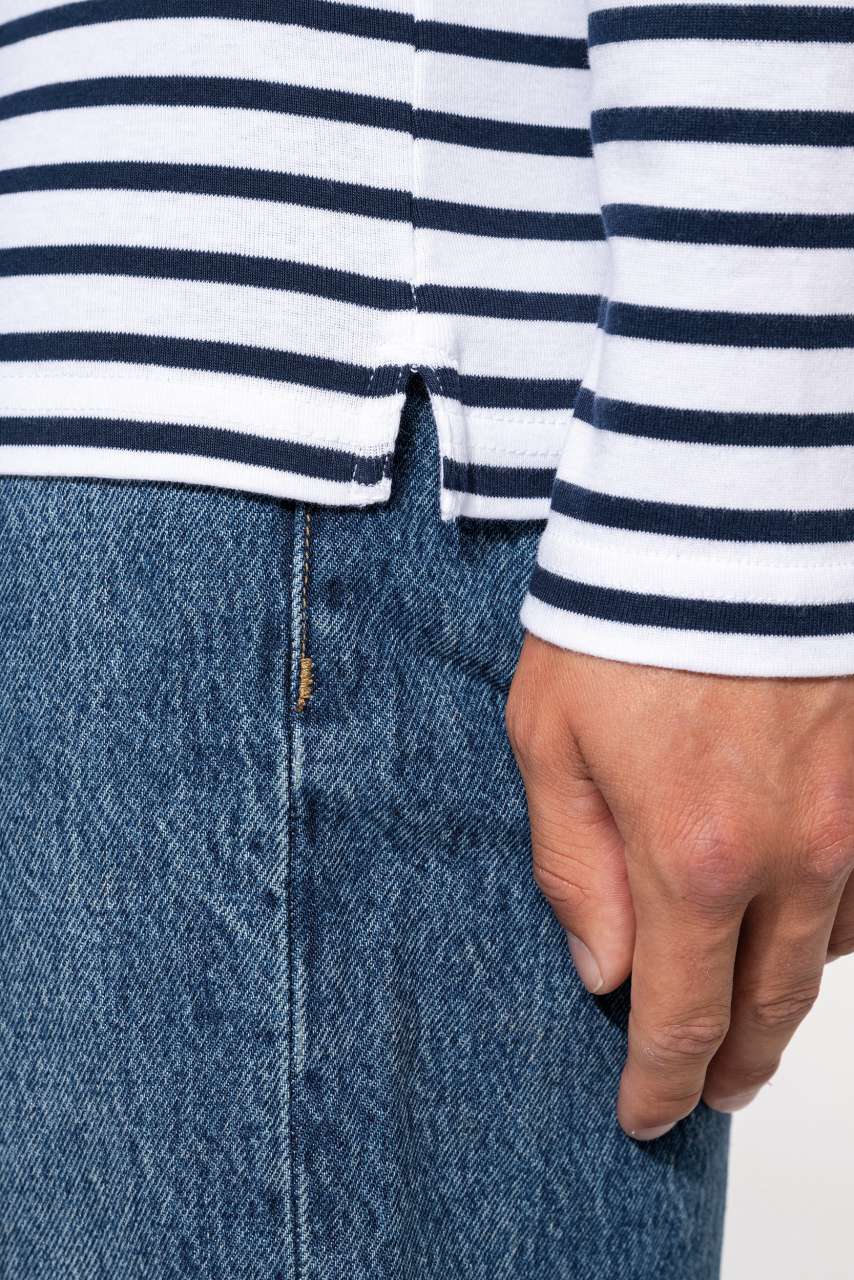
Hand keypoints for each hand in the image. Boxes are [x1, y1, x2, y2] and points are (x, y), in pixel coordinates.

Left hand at [506, 635, 853, 1139]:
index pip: (682, 1015)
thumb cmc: (627, 616)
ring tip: (751, 1025)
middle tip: (712, 1093)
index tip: (645, 1116)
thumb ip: (575, 866)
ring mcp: (853, 820)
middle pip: (771, 1004)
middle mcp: (794, 855)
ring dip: (784, 1001)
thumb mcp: (552, 738)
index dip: (663, 1082)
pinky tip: (802, 933)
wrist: (727, 515)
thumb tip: (603, 969)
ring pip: (827, 955)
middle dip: (734, 1063)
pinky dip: (831, 930)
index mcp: (695, 855)